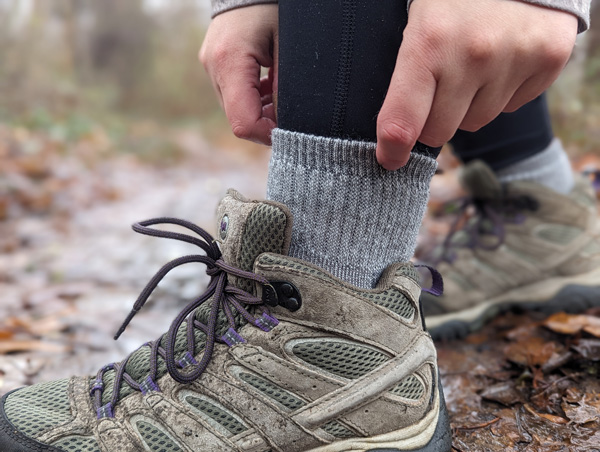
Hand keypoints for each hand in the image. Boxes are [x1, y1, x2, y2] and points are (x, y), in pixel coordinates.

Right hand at [200, 5, 277, 144]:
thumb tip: (286, 121)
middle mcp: (214, 68)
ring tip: (278, 91)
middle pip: (238, 119)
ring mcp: (210, 67)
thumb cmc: (272, 7)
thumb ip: (284, 87)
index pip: (243, 122)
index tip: (288, 130)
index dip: (266, 134)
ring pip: (235, 109)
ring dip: (259, 110)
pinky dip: (252, 98)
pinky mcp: (213, 65)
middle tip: (289, 109)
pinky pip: (231, 95)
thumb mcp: (287, 47)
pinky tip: (267, 84)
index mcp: (231, 62)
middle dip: (265, 122)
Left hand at [376, 0, 576, 169]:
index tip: (390, 158)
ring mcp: (515, 57)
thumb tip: (395, 137)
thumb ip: (406, 79)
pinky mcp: (548, 58)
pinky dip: (502, 91)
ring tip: (473, 63)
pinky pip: (511, 107)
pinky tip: (502, 59)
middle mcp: (473, 54)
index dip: (392, 150)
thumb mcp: (418, 24)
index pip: (402, 122)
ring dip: (469, 105)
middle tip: (437, 86)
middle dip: (432, 119)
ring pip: (476, 122)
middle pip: (439, 131)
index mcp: (428, 42)